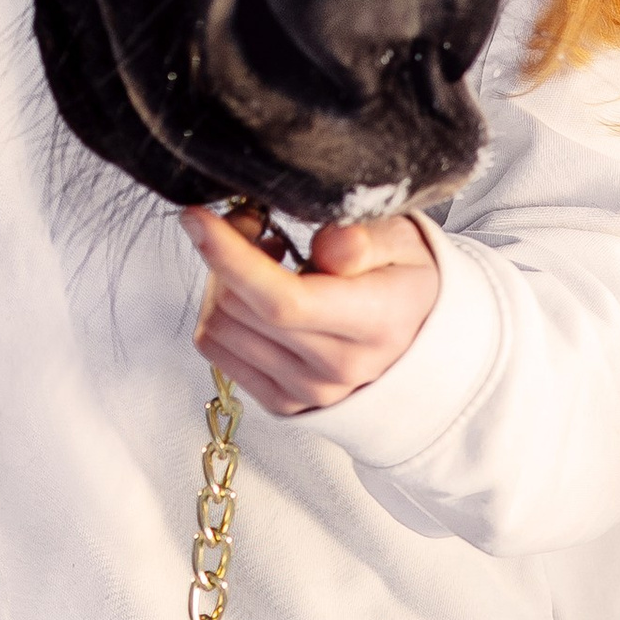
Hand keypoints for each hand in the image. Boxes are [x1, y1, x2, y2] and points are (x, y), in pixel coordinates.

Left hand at [180, 205, 441, 416]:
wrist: (421, 340)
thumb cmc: (407, 279)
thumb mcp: (404, 242)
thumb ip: (367, 239)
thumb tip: (331, 245)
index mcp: (374, 323)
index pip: (283, 301)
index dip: (230, 257)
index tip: (197, 218)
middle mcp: (338, 368)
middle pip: (240, 310)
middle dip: (225, 253)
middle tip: (254, 222)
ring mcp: (307, 391)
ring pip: (219, 329)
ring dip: (222, 282)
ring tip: (262, 257)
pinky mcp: (283, 401)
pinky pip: (218, 351)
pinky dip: (223, 312)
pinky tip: (256, 293)